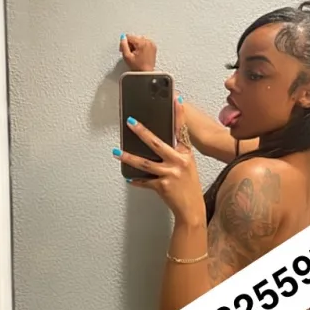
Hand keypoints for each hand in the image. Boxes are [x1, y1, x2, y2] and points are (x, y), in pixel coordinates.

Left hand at [112, 97, 205, 225]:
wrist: (192, 209)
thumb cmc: (189, 187)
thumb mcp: (187, 166)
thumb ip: (176, 154)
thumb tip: (156, 144)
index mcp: (186, 154)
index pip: (181, 131)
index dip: (178, 115)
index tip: (175, 100)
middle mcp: (179, 162)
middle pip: (157, 143)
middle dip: (142, 131)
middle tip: (130, 121)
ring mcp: (170, 174)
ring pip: (145, 163)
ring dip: (129, 157)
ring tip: (117, 151)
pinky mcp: (162, 186)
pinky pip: (144, 181)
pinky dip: (136, 180)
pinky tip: (128, 177)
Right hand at [119, 33, 156, 71]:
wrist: (146, 73)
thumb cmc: (138, 67)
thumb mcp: (127, 56)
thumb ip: (123, 45)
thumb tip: (123, 37)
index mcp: (142, 43)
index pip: (129, 36)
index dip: (124, 43)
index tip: (124, 50)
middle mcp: (148, 42)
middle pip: (135, 37)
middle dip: (130, 44)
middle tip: (130, 53)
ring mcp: (151, 44)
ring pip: (139, 39)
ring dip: (136, 45)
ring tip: (135, 54)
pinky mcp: (153, 47)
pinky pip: (145, 42)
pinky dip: (141, 46)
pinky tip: (140, 53)